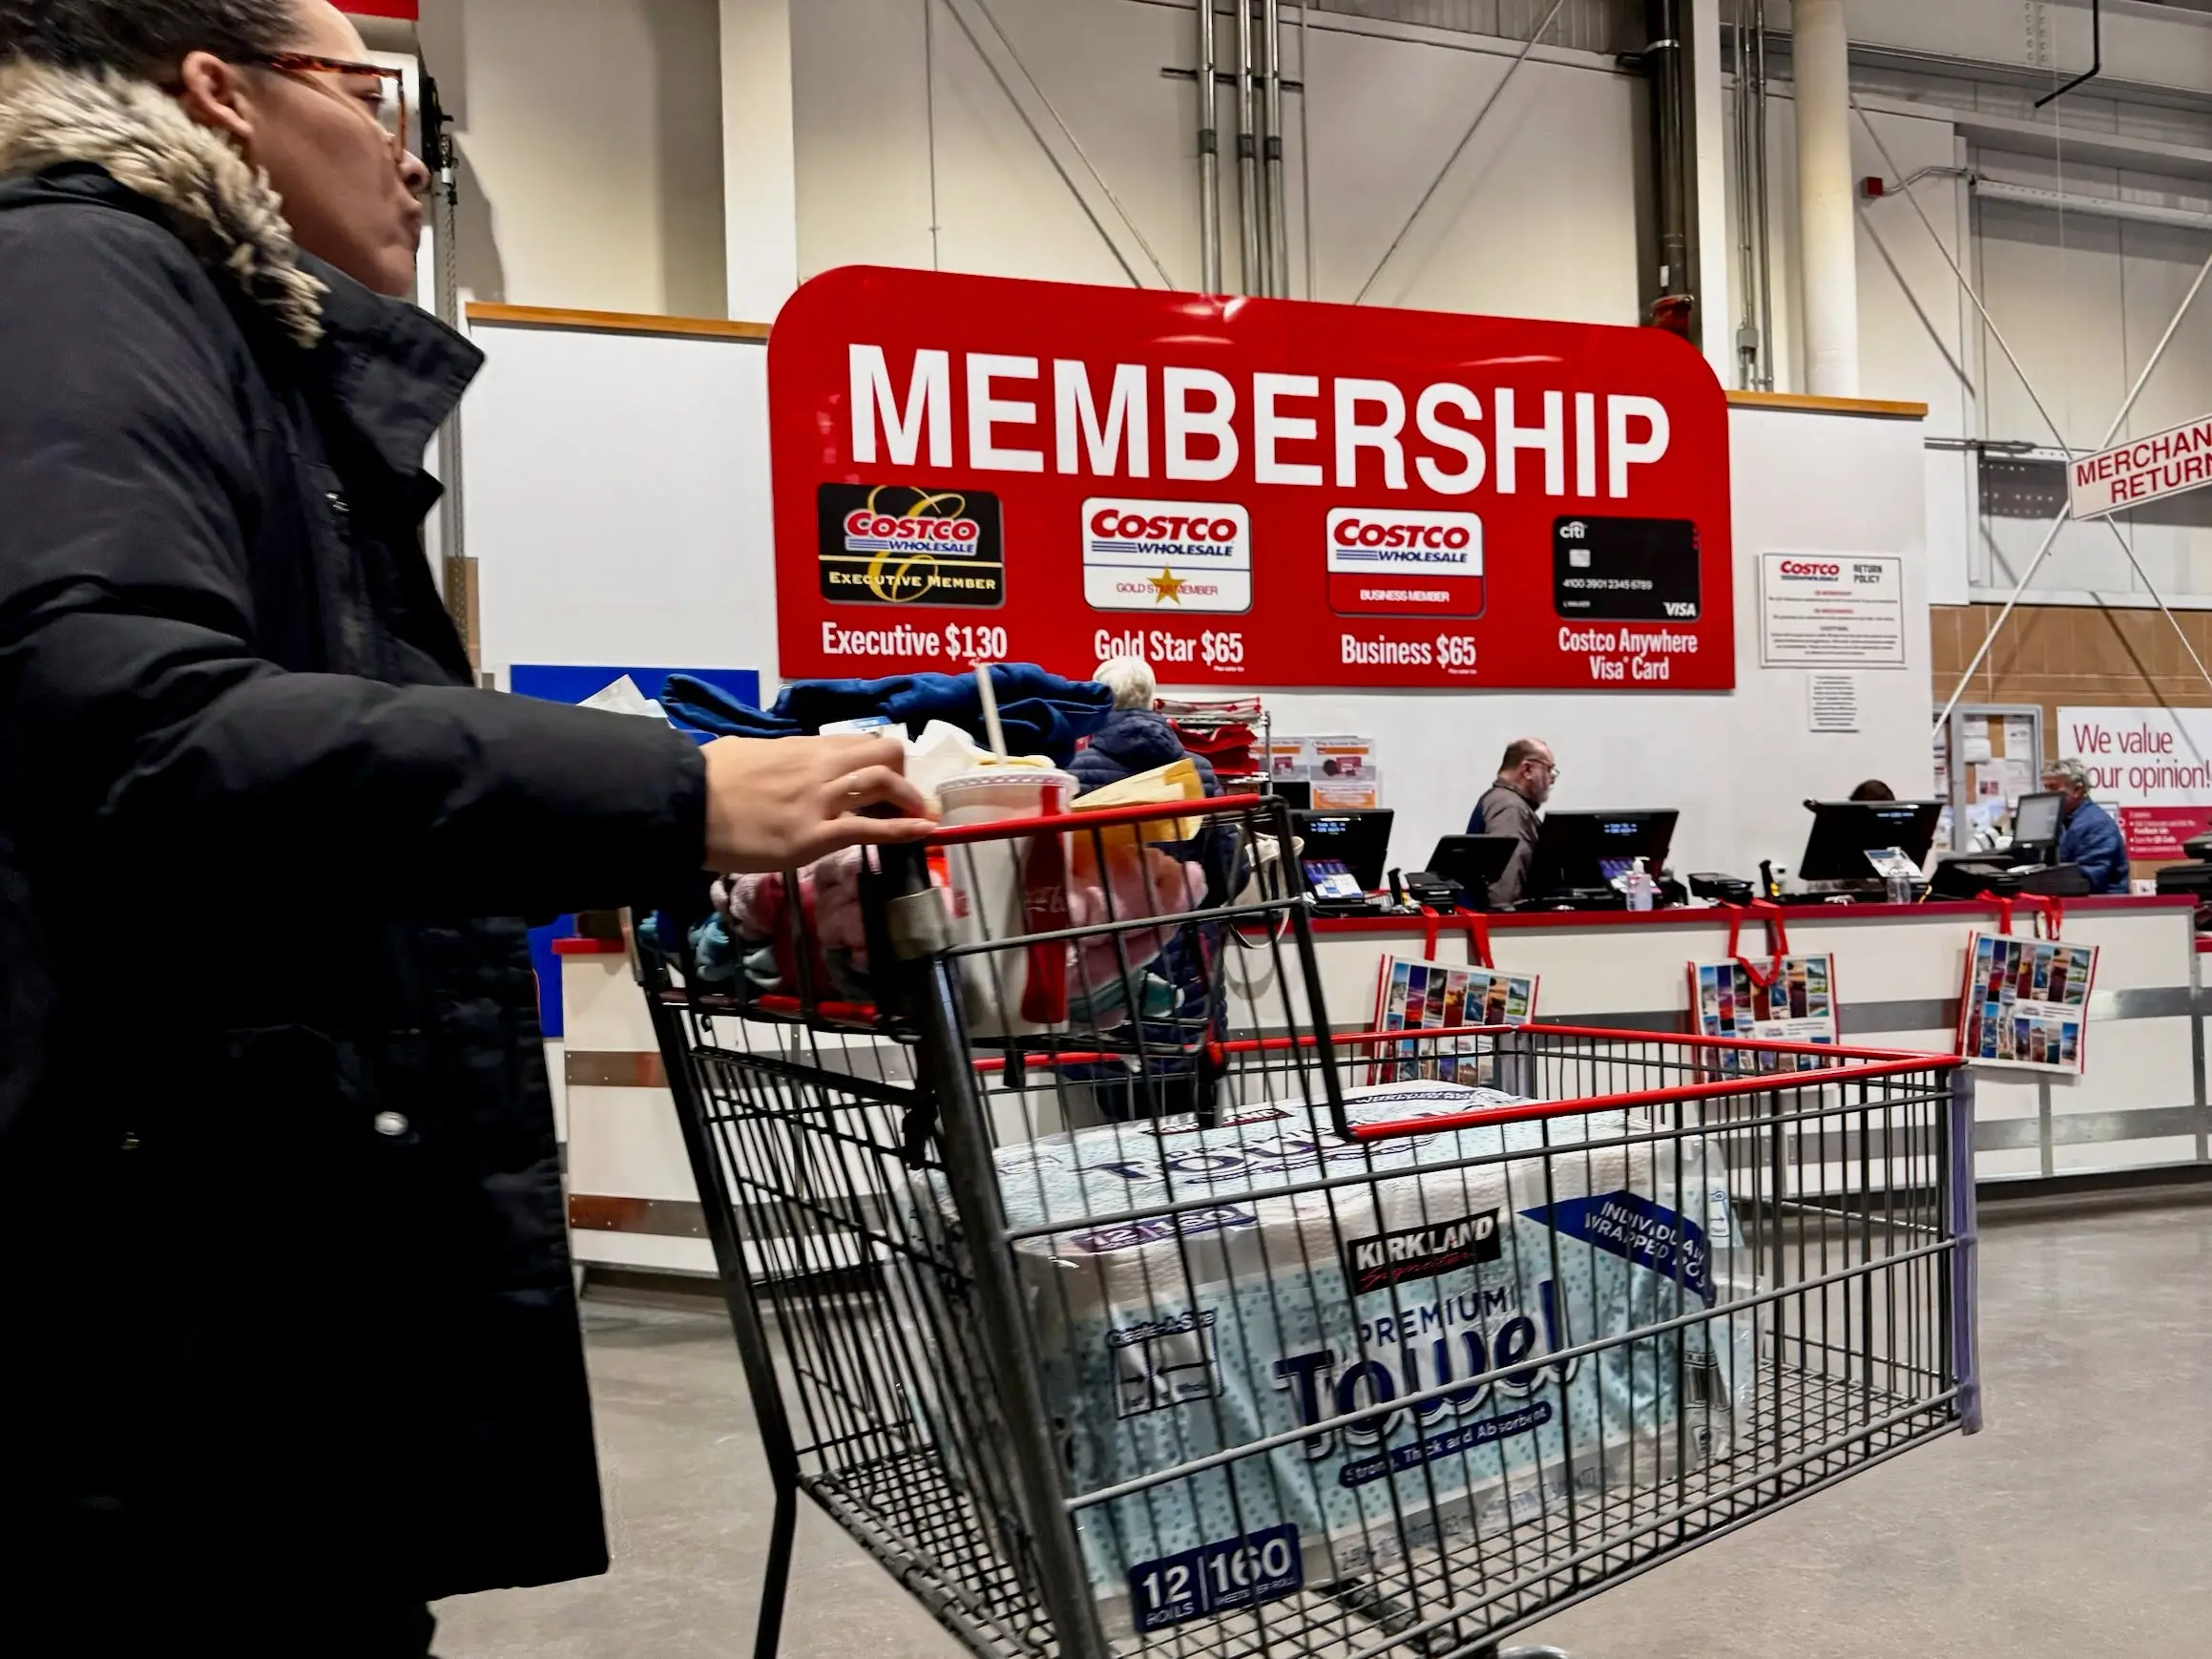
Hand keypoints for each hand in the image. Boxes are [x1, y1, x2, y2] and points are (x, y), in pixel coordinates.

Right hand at [701, 735, 937, 872]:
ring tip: (923, 814)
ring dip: (911, 799)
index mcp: (802, 747)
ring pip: (883, 783)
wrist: (683, 805)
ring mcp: (818, 801)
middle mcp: (819, 768)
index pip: (859, 742)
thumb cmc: (706, 779)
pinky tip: (925, 832)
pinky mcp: (813, 836)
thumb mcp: (747, 752)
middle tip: (907, 796)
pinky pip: (869, 828)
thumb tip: (784, 761)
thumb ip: (776, 756)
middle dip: (904, 773)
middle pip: (883, 754)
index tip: (890, 773)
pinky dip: (904, 829)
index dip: (882, 757)